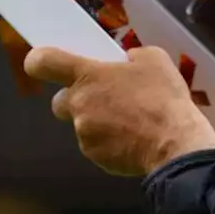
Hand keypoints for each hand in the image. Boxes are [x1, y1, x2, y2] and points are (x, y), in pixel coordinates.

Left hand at [24, 45, 214, 175]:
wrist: (176, 142)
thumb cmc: (164, 98)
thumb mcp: (156, 60)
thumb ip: (133, 57)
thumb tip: (127, 61)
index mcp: (88, 75)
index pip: (43, 62)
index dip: (39, 61)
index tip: (45, 64)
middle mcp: (78, 104)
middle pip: (60, 100)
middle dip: (78, 99)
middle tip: (106, 99)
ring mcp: (84, 133)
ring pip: (82, 125)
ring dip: (99, 122)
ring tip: (131, 123)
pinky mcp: (95, 157)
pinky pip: (97, 146)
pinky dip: (110, 143)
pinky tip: (134, 140)